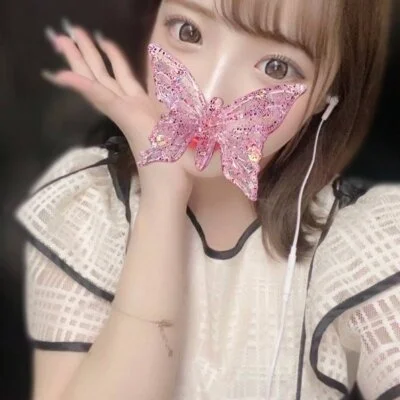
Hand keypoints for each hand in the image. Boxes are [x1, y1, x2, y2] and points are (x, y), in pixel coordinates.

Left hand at [43, 19, 192, 201]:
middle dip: (84, 57)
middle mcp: (129, 111)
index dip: (83, 82)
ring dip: (93, 62)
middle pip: (100, 81)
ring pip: (107, 83)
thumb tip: (228, 135)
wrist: (167, 191)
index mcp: (134, 117)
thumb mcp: (188, 153)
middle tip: (68, 35)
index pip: (101, 95)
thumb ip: (204, 142)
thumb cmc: (175, 171)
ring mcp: (133, 113)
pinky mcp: (139, 116)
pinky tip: (108, 67)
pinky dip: (110, 76)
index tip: (64, 69)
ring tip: (79, 41)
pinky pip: (119, 93)